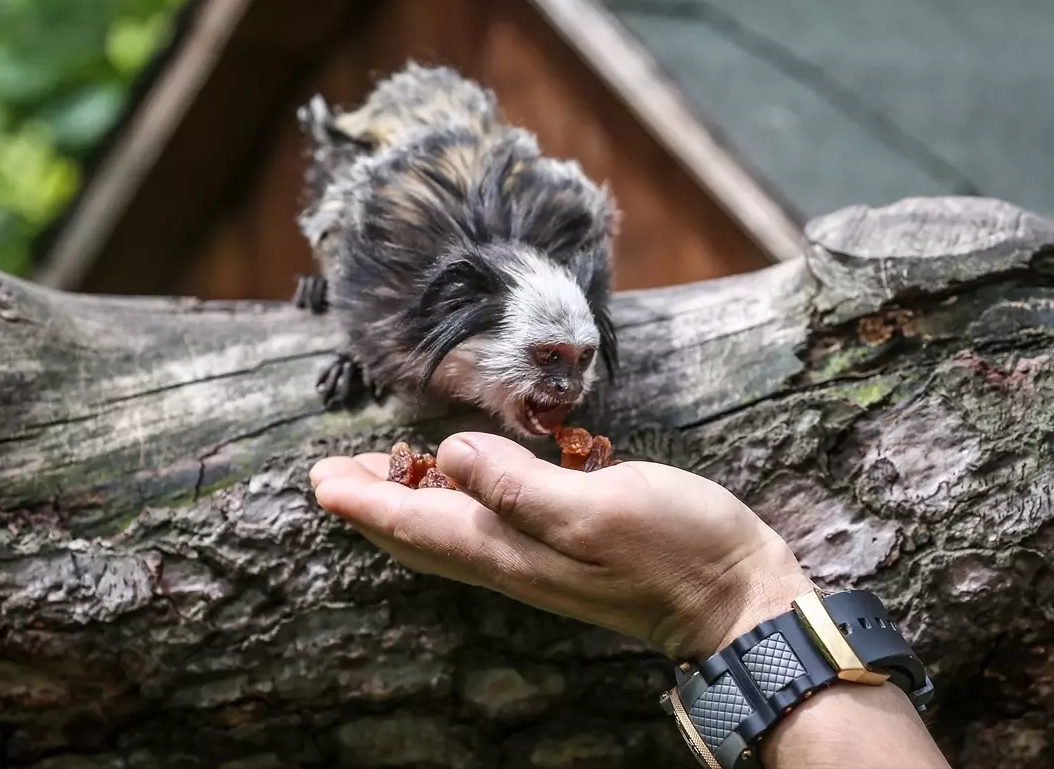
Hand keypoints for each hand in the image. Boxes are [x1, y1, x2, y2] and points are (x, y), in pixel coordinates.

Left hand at [310, 431, 813, 659]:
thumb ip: (518, 485)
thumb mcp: (596, 509)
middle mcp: (513, 559)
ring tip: (382, 474)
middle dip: (373, 504)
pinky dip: (455, 503)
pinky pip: (486, 526)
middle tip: (333, 475)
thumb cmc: (674, 550)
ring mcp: (538, 558)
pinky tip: (465, 481)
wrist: (732, 599)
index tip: (321, 479)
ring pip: (450, 532)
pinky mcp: (564, 548)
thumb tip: (450, 454)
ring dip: (408, 503)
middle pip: (422, 533)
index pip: (417, 525)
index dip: (366, 501)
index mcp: (510, 549)